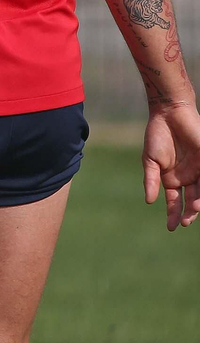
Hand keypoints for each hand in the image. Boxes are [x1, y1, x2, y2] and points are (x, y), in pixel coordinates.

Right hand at [142, 102, 199, 230]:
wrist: (169, 115)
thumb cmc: (157, 136)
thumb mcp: (150, 161)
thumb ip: (151, 181)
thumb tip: (149, 201)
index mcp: (172, 179)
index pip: (175, 202)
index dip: (173, 214)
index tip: (171, 227)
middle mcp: (187, 177)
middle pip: (191, 200)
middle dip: (189, 213)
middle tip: (185, 221)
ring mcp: (198, 170)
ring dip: (198, 203)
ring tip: (194, 208)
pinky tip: (199, 199)